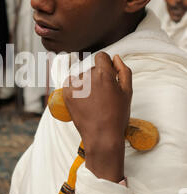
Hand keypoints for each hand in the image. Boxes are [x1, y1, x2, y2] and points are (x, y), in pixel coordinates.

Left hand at [63, 52, 131, 182]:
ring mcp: (75, 85)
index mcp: (104, 74)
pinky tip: (83, 101)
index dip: (106, 65)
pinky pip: (70, 84)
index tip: (108, 76)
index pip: (101, 56)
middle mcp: (88, 77)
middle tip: (103, 96)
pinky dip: (75, 90)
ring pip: (82, 77)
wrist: (102, 136)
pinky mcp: (66, 94)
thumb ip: (123, 71)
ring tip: (93, 102)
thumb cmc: (116, 116)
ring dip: (86, 85)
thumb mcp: (127, 92)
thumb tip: (115, 58)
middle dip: (98, 78)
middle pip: (92, 69)